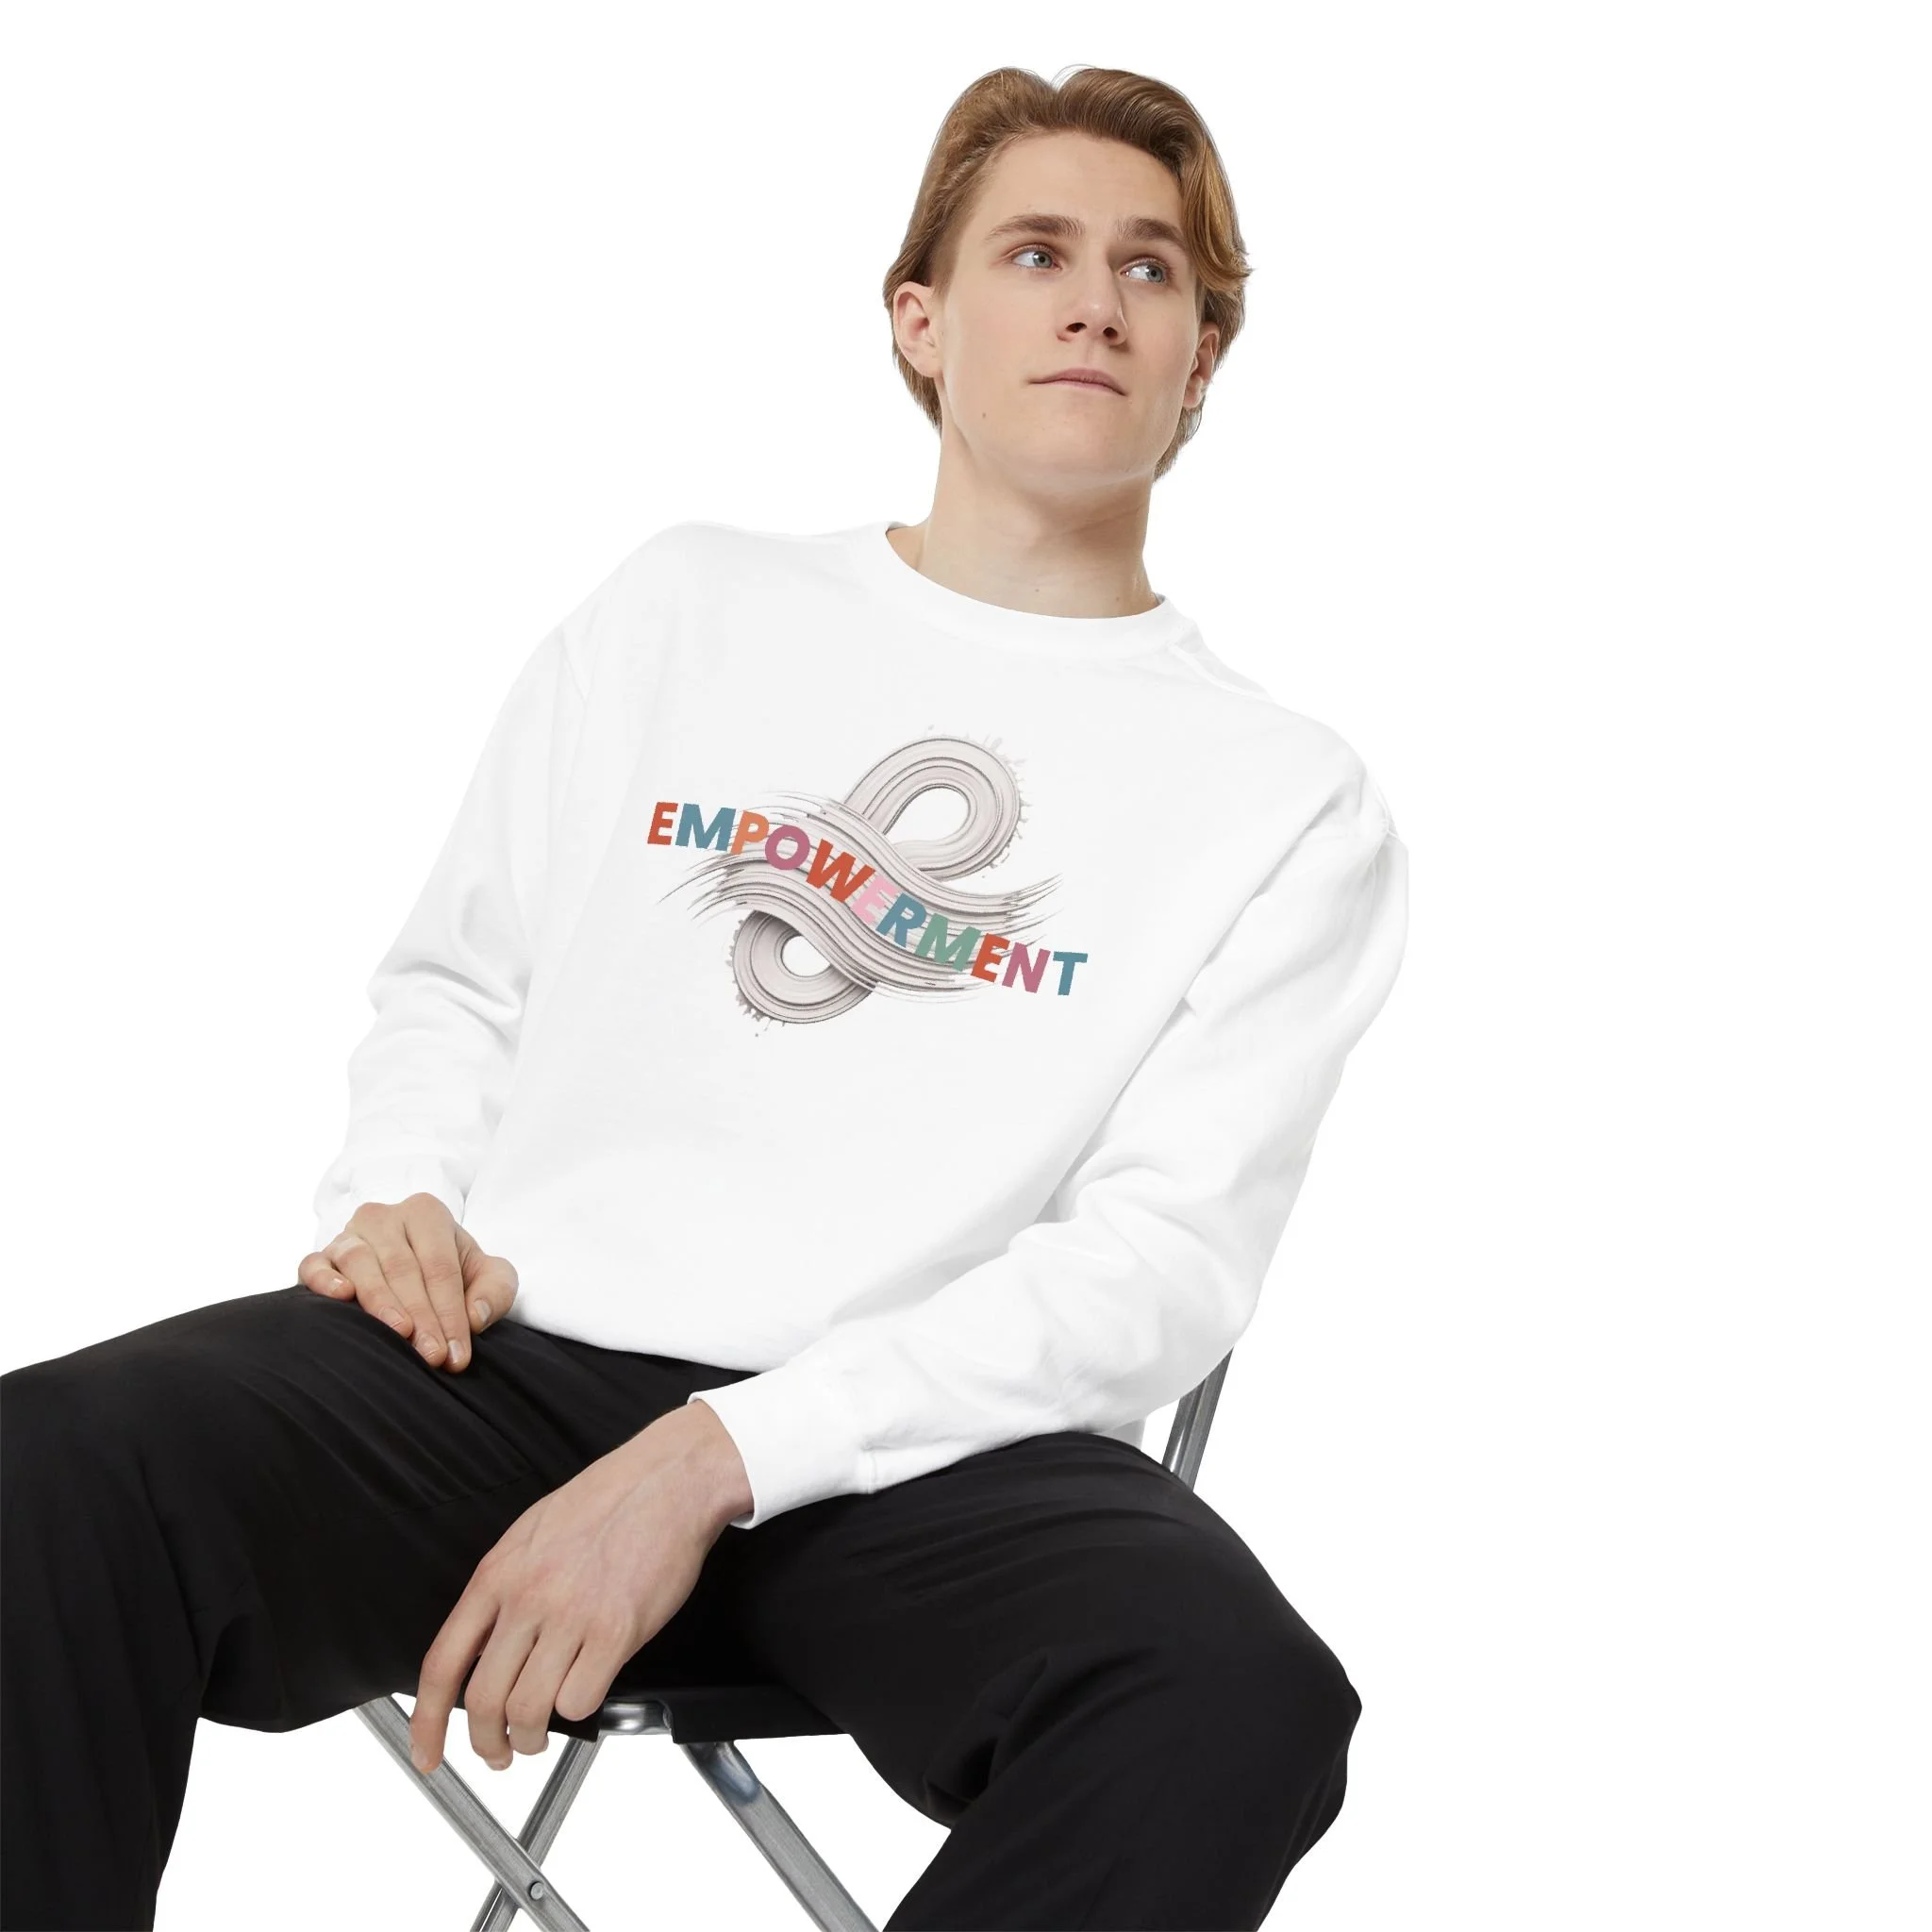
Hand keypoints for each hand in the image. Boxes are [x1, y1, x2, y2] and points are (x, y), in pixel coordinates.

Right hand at [298, 1193, 517, 1372]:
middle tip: (431, 1356)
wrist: (416, 1267)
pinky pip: (314, 1264)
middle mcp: (384, 1218)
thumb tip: (474, 1317)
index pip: (440, 1267)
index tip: (456, 1354)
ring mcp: (349, 1235)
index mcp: (427, 1214)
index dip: (451, 1312)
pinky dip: (323, 1278)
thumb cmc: (455, 1274)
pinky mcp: (320, 1256)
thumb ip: (495, 1291)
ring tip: (399, 1333)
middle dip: (421, 1316)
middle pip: (403, 1268)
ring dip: (380, 1301)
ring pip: (361, 1264)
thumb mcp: (488, 1277)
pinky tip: (341, 1296)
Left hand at [406, 1404, 750, 1774]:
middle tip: (498, 1752)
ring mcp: (571, 1615)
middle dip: (486, 1743)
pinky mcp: (616, 1631)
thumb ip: (504, 1588)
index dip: (427, 1721)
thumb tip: (486, 1644)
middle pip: (483, 1701)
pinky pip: (581, 1700)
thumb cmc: (609, 1500)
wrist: (668, 1478)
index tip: (428, 1752)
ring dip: (531, 1738)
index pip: (442, 1664)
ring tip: (540, 1736)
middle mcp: (527, 1597)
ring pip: (528, 1711)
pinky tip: (586, 1692)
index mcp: (498, 1574)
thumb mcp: (532, 1533)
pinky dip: (579, 1710)